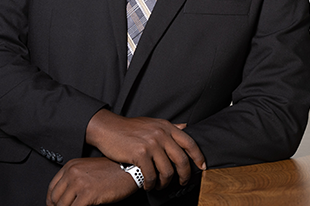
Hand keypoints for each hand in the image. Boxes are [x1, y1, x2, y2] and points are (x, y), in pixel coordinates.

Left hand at [46, 157, 137, 205]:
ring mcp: (79, 182)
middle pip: (54, 199)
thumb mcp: (88, 171)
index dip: (51, 202)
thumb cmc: (112, 171)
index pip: (52, 188)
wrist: (129, 170)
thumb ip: (74, 180)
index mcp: (71, 166)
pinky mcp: (88, 193)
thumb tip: (63, 199)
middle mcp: (72, 172)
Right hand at [85, 109, 205, 190]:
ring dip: (165, 182)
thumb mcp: (153, 123)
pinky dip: (151, 184)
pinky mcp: (140, 154)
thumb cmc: (130, 128)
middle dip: (184, 175)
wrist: (108, 128)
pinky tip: (148, 185)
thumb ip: (170, 127)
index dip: (198, 156)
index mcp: (166, 127)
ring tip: (160, 185)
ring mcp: (151, 144)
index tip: (202, 166)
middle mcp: (161, 134)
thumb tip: (186, 127)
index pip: (190, 142)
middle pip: (181, 160)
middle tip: (182, 182)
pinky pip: (151, 175)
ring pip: (167, 171)